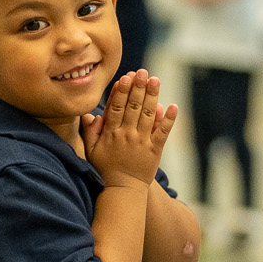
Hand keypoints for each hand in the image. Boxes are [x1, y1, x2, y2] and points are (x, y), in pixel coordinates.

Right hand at [82, 70, 176, 190]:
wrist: (123, 190)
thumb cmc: (105, 169)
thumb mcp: (91, 151)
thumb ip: (90, 132)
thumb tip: (89, 114)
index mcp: (111, 133)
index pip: (116, 108)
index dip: (122, 91)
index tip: (126, 77)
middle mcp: (127, 135)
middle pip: (133, 107)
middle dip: (138, 87)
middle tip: (143, 71)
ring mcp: (142, 142)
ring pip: (148, 115)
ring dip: (152, 96)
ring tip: (155, 80)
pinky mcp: (155, 150)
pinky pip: (163, 132)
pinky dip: (168, 119)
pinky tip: (173, 106)